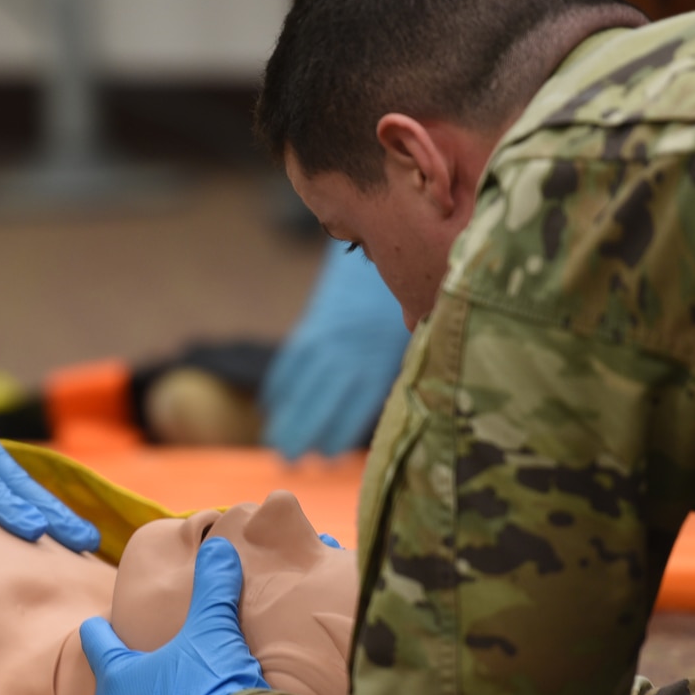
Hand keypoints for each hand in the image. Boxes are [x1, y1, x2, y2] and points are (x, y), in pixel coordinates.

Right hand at [261, 239, 410, 459]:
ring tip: (275, 445)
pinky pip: (294, 357)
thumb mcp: (423, 326)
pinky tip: (271, 405)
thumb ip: (416, 362)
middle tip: (288, 463)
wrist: (387, 230)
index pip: (356, 401)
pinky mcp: (316, 322)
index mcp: (381, 354)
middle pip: (323, 397)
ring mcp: (330, 334)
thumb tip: (416, 401)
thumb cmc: (416, 289)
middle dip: (304, 431)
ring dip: (287, 415)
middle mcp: (351, 347)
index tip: (325, 458)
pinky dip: (281, 382)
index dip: (339, 430)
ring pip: (304, 383)